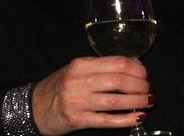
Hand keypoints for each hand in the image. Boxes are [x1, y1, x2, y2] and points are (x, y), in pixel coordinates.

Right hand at [30, 56, 151, 134]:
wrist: (35, 107)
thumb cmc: (61, 86)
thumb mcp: (78, 70)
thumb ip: (101, 67)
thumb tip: (133, 68)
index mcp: (81, 65)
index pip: (117, 63)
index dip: (137, 69)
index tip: (145, 75)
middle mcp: (79, 81)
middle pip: (118, 81)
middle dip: (139, 86)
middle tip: (149, 90)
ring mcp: (78, 102)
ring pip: (115, 101)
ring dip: (137, 102)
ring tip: (148, 102)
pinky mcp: (79, 120)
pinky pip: (108, 120)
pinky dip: (126, 119)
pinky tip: (138, 117)